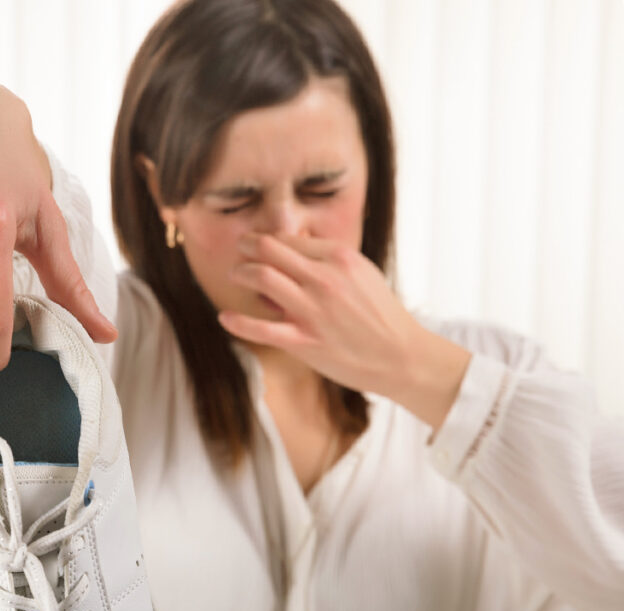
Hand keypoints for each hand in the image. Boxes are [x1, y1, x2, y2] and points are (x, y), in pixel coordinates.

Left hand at [218, 232, 469, 430]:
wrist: (401, 356)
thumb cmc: (380, 314)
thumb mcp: (362, 274)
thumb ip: (328, 261)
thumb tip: (291, 253)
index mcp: (340, 258)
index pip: (290, 239)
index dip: (269, 240)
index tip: (259, 244)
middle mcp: (324, 279)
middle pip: (270, 250)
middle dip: (248, 245)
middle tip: (239, 248)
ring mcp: (313, 310)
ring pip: (261, 278)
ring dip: (241, 273)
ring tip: (235, 275)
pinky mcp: (305, 341)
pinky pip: (261, 328)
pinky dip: (237, 322)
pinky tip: (224, 317)